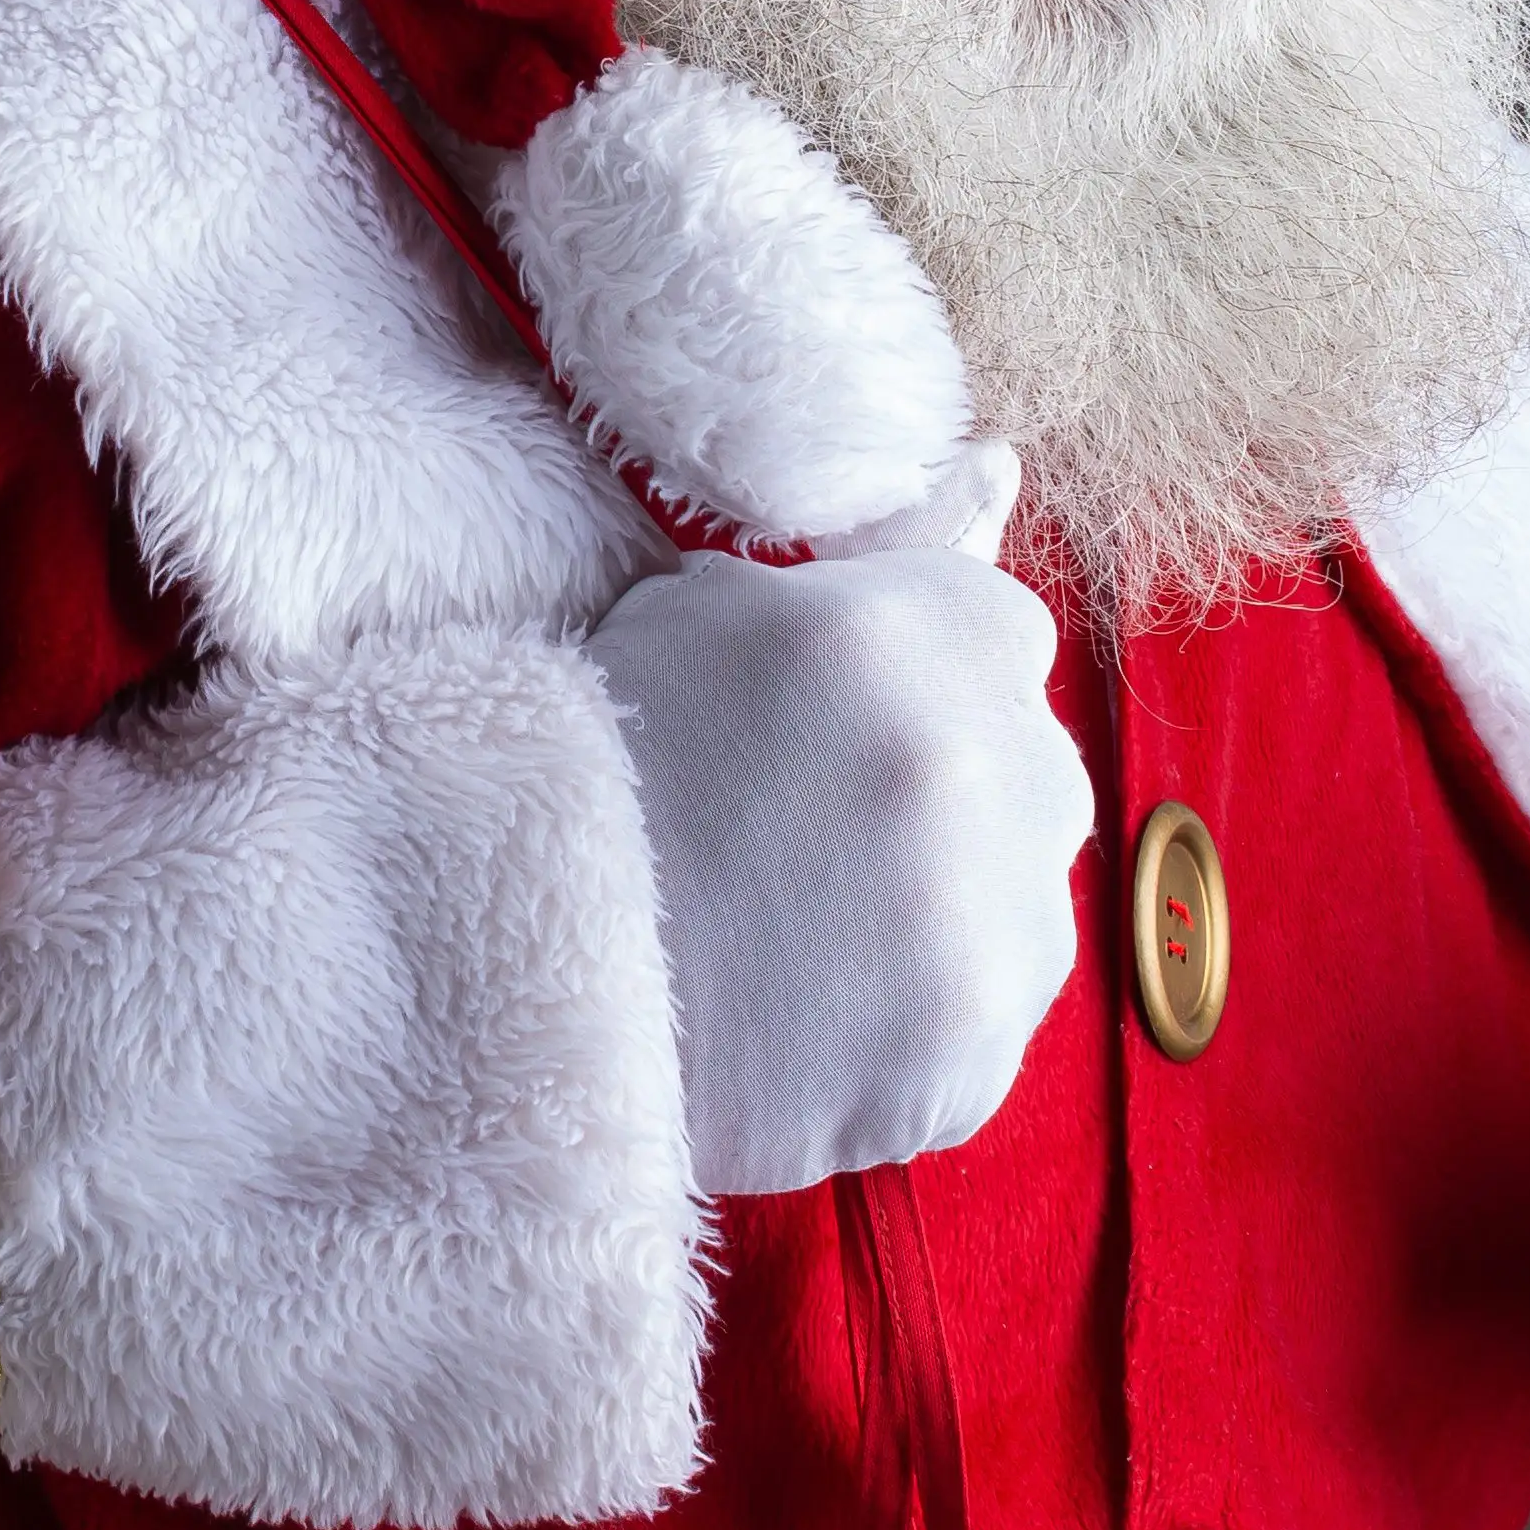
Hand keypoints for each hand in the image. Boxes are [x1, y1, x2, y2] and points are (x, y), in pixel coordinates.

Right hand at [585, 449, 1091, 1197]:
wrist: (499, 963)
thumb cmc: (590, 772)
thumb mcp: (704, 617)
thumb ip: (877, 555)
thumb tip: (999, 469)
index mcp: (901, 634)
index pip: (1001, 634)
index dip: (917, 682)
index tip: (841, 730)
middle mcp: (972, 767)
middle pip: (1030, 771)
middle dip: (949, 800)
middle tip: (812, 843)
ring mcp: (984, 927)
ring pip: (1021, 907)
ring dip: (943, 920)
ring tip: (802, 945)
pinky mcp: (969, 1060)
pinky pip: (985, 1032)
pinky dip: (915, 1034)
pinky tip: (812, 1020)